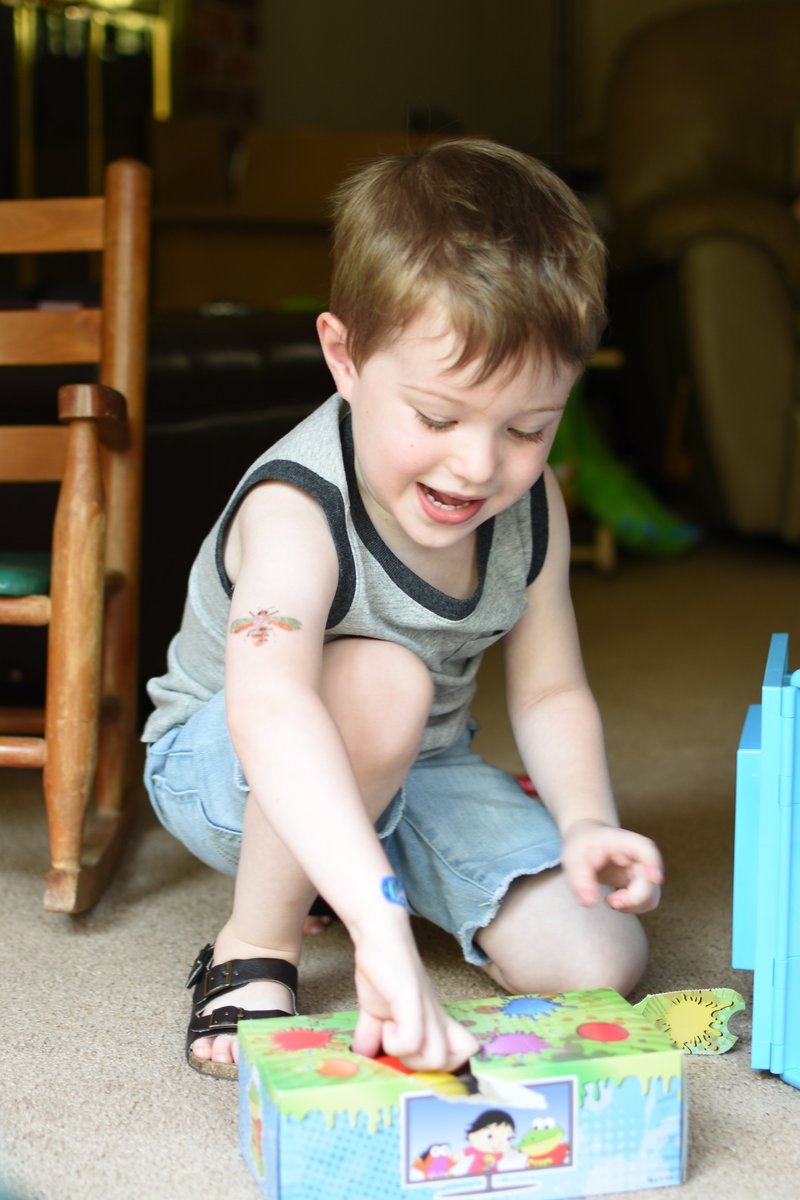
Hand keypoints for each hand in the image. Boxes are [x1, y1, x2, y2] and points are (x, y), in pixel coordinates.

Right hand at [350, 919, 478, 1071]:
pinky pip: (411, 1041)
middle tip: (394, 1044)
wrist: (378, 935)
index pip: (465, 1051)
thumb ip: (372, 1034)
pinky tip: (383, 1023)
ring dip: (405, 1055)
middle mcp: (436, 1017)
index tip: (411, 1057)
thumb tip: (364, 1053)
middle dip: (416, 1066)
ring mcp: (426, 1009)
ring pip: (435, 1059)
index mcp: (434, 1021)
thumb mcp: (378, 1011)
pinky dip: (392, 1042)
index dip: (442, 1064)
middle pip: (447, 1063)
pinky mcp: (411, 1001)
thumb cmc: (383, 971)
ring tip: (388, 1031)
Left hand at [561, 819, 662, 913]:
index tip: (655, 878)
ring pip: (651, 895)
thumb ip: (580, 880)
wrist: (588, 842)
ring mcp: (642, 871)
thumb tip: (589, 903)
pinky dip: (631, 907)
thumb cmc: (582, 846)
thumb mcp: (574, 858)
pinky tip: (614, 901)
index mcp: (624, 842)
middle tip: (609, 902)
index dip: (654, 863)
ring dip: (633, 905)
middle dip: (634, 898)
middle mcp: (638, 857)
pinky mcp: (640, 884)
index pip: (646, 848)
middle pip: (650, 880)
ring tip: (609, 901)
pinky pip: (645, 901)